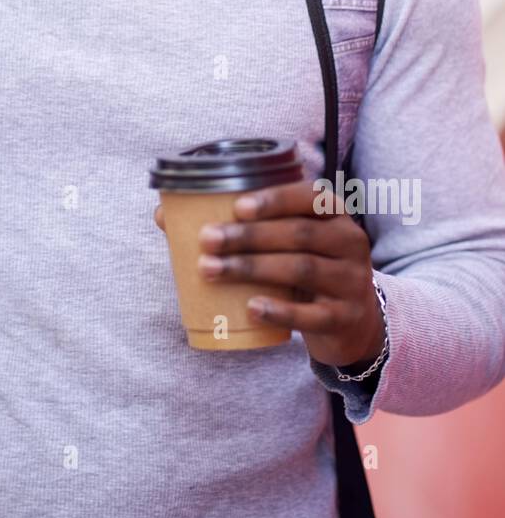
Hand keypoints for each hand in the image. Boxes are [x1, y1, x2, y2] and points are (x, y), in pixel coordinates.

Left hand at [154, 180, 385, 368]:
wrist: (354, 322)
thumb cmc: (306, 266)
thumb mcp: (287, 241)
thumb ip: (240, 223)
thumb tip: (164, 214)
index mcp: (335, 213)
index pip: (310, 196)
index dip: (275, 199)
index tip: (237, 206)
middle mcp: (350, 242)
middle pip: (298, 233)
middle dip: (249, 235)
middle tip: (207, 240)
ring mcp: (351, 282)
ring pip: (301, 269)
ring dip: (252, 268)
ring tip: (211, 270)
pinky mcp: (344, 318)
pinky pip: (311, 315)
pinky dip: (279, 310)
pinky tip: (250, 307)